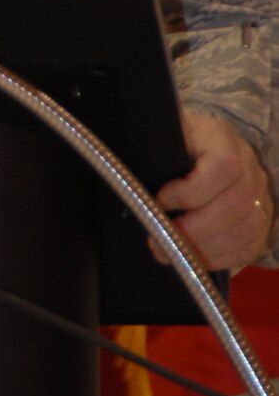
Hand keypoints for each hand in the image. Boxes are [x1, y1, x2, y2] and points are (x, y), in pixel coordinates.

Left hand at [154, 109, 272, 271]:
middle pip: (235, 204)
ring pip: (245, 229)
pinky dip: (218, 258)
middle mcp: (249, 165)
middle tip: (159, 239)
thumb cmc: (172, 145)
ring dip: (204, 248)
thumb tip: (136, 190)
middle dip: (193, 229)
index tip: (160, 201)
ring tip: (171, 252)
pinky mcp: (260, 220)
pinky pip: (248, 247)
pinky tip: (192, 257)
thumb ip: (153, 156)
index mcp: (221, 138)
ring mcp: (259, 193)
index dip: (190, 191)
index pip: (223, 166)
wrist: (197, 147)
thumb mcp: (161, 138)